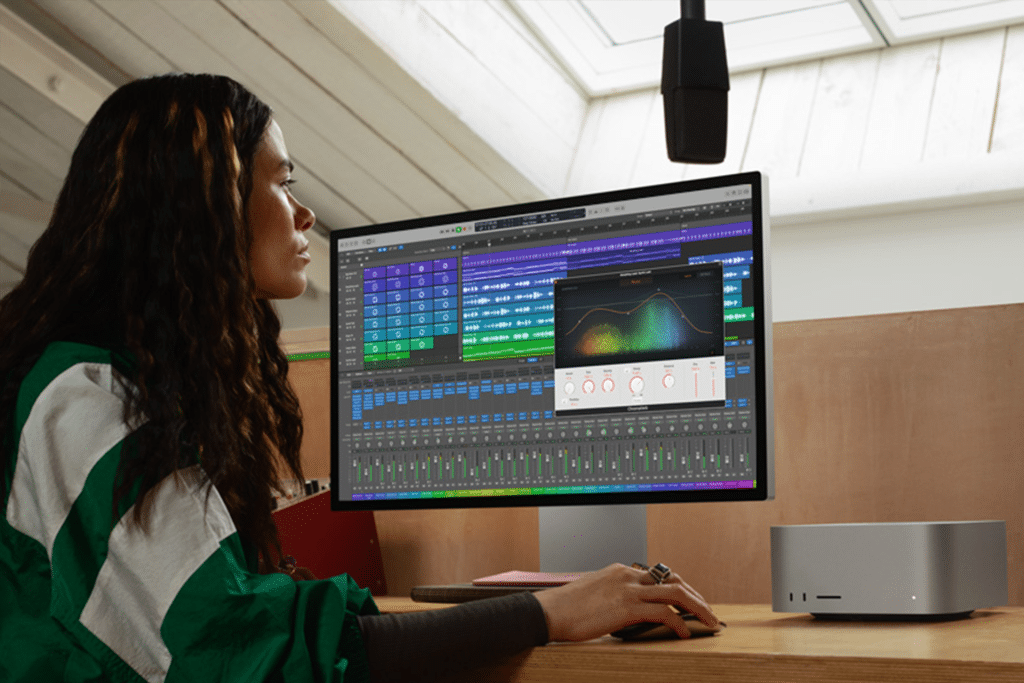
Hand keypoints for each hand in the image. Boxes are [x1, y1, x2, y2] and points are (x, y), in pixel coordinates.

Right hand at [532, 563, 720, 641]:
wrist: (549, 612)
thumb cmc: (567, 609)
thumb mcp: (595, 595)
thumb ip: (616, 597)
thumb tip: (630, 611)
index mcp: (621, 572)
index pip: (660, 576)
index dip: (680, 589)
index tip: (690, 602)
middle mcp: (628, 576)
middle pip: (674, 581)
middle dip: (696, 597)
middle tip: (708, 612)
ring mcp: (629, 589)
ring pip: (676, 593)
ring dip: (697, 608)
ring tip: (708, 622)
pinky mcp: (627, 607)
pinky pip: (664, 613)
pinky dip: (679, 624)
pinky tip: (684, 634)